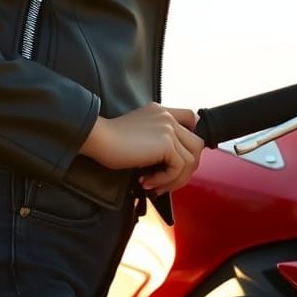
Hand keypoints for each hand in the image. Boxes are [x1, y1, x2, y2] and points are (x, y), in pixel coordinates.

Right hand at [78, 103, 204, 194]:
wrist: (100, 138)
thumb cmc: (111, 141)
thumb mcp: (139, 133)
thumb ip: (157, 138)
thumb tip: (172, 164)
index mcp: (161, 111)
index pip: (192, 119)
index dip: (191, 140)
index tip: (178, 158)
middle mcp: (168, 117)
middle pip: (197, 145)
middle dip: (185, 169)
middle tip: (165, 181)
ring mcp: (169, 128)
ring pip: (191, 160)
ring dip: (174, 179)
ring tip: (153, 184)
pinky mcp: (166, 142)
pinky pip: (178, 168)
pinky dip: (165, 180)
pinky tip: (146, 181)